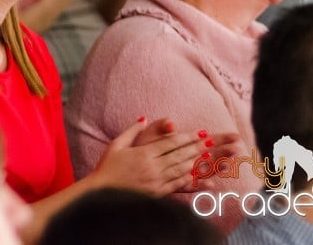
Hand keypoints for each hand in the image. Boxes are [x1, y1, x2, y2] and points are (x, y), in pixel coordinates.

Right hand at [91, 118, 210, 195]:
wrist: (101, 193)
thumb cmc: (107, 167)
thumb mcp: (116, 145)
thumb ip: (131, 131)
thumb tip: (144, 119)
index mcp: (143, 154)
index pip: (169, 143)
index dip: (186, 137)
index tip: (200, 133)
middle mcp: (152, 167)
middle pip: (179, 155)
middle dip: (197, 147)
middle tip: (212, 141)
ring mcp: (156, 181)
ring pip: (181, 169)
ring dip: (197, 162)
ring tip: (210, 156)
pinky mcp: (157, 193)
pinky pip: (177, 185)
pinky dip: (190, 179)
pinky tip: (199, 176)